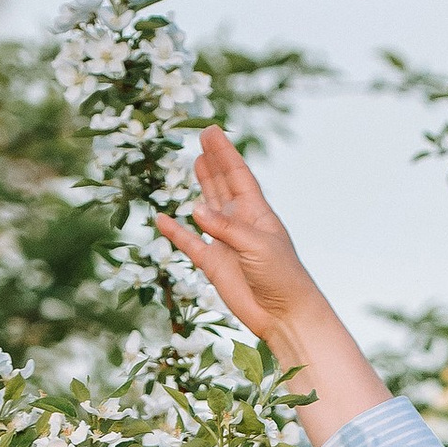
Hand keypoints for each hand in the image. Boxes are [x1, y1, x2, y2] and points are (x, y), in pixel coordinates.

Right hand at [156, 128, 323, 342]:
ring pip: (208, 209)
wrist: (284, 315)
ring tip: (195, 163)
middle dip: (214, 162)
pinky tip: (163, 219)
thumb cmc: (282, 277)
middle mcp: (240, 223)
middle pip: (223, 186)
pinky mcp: (213, 265)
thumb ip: (227, 227)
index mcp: (257, 213)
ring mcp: (226, 243)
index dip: (225, 153)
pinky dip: (176, 232)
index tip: (212, 131)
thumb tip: (195, 209)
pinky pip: (189, 243)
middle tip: (203, 138)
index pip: (238, 175)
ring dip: (202, 187)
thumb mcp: (257, 246)